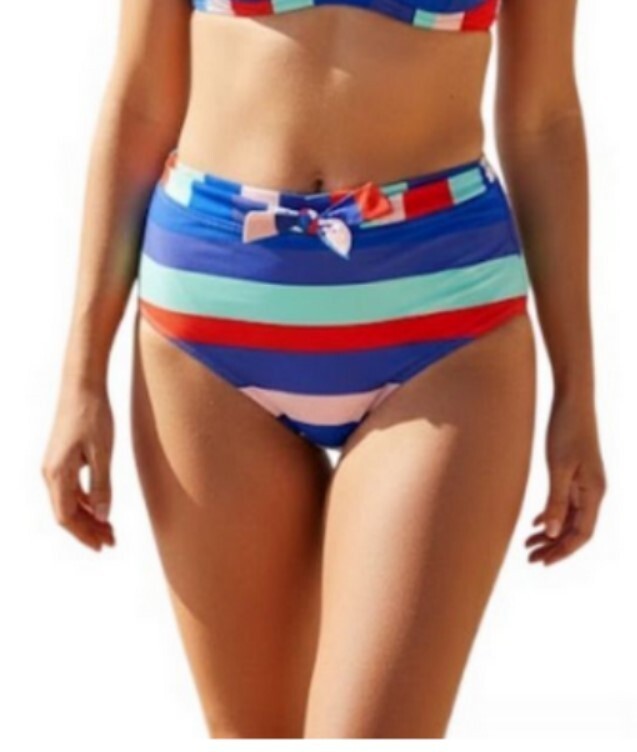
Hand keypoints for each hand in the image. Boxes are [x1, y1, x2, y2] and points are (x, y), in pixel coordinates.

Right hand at [41, 384, 115, 550]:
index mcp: (57, 474)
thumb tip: (104, 516)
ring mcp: (55, 466)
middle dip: (88, 530)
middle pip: (66, 513)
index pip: (66, 517)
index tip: (103, 545)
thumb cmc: (93, 416)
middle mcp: (50, 473)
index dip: (84, 534)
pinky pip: (71, 489)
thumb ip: (102, 486)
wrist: (82, 386)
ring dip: (89, 517)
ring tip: (110, 529)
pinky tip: (102, 508)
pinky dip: (87, 502)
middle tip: (111, 541)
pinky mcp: (62, 459)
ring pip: (69, 502)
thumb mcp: (103, 453)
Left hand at [526, 390, 606, 564]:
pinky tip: (536, 523)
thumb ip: (556, 501)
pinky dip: (552, 515)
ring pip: (569, 518)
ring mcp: (586, 483)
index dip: (563, 551)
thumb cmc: (566, 430)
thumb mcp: (559, 467)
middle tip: (530, 558)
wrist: (572, 401)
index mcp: (594, 493)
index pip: (581, 534)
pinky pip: (566, 503)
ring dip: (551, 533)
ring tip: (528, 545)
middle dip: (554, 546)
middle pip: (575, 530)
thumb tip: (552, 533)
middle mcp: (594, 492)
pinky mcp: (576, 474)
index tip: (542, 562)